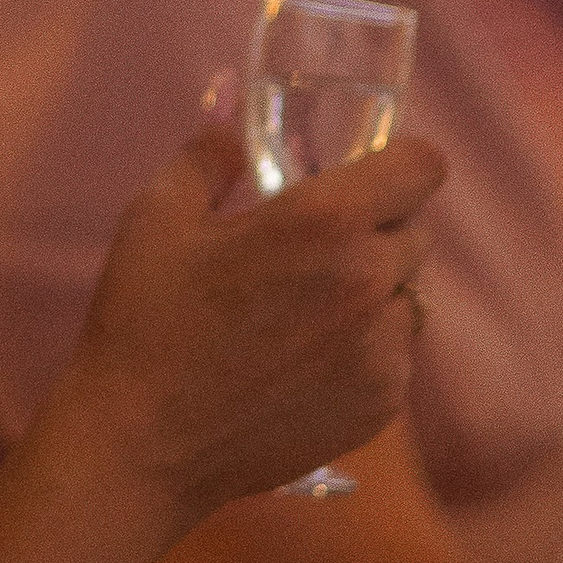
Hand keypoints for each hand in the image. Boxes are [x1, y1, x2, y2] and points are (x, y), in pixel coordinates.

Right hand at [58, 127, 442, 533]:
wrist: (141, 444)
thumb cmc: (144, 322)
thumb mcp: (158, 215)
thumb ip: (210, 155)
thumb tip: (234, 118)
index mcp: (324, 222)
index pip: (422, 167)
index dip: (399, 162)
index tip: (367, 173)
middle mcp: (369, 283)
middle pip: (415, 232)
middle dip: (374, 229)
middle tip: (310, 248)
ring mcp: (382, 353)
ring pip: (408, 298)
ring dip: (372, 292)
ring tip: (303, 309)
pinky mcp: (380, 406)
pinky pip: (394, 355)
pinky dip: (363, 349)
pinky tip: (300, 359)